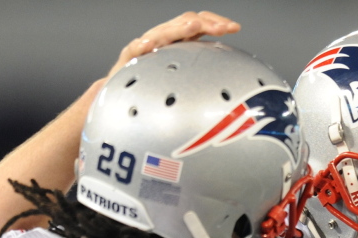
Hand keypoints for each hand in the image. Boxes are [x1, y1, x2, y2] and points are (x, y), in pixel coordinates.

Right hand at [108, 11, 241, 77]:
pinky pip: (132, 50)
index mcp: (179, 40)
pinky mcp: (128, 59)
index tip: (235, 28)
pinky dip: (140, 46)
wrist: (122, 95)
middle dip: (206, 23)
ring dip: (178, 29)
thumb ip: (203, 66)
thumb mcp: (185, 73)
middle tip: (223, 29)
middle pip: (185, 21)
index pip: (199, 22)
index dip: (217, 22)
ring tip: (193, 27)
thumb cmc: (156, 83)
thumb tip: (232, 71)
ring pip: (162, 32)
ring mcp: (146, 46)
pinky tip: (147, 46)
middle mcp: (164, 38)